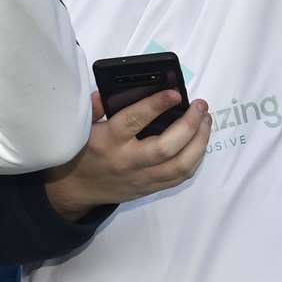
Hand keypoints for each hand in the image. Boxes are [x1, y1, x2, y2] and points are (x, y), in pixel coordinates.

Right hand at [44, 91, 211, 219]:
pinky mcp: (150, 188)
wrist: (75, 189)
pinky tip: (199, 143)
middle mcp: (127, 161)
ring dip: (200, 142)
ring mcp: (141, 178)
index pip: (135, 121)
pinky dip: (195, 159)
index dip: (156, 105)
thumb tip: (106, 92)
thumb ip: (94, 108)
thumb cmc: (81, 152)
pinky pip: (180, 177)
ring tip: (206, 121)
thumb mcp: (80, 127)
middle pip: (167, 147)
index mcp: (108, 141)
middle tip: (201, 106)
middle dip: (190, 125)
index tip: (175, 93)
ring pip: (180, 165)